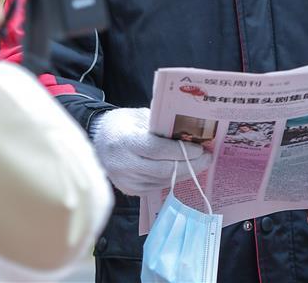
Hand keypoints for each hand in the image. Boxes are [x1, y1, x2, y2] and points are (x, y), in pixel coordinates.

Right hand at [91, 108, 211, 196]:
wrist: (99, 142)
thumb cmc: (122, 124)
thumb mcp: (140, 117)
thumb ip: (161, 125)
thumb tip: (190, 132)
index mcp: (125, 141)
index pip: (157, 150)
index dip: (181, 151)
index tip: (200, 148)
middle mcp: (124, 164)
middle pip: (163, 169)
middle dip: (190, 165)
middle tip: (208, 158)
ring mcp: (126, 181)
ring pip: (163, 179)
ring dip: (185, 172)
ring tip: (201, 163)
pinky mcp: (131, 190)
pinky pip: (158, 185)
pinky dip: (173, 177)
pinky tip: (185, 169)